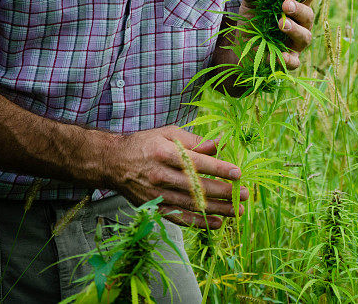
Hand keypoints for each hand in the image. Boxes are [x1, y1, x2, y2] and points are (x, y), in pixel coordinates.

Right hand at [107, 126, 247, 228]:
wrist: (112, 162)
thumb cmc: (145, 144)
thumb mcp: (168, 133)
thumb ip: (195, 140)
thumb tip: (220, 143)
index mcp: (166, 153)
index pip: (197, 163)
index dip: (219, 168)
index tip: (238, 173)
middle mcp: (161, 175)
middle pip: (198, 186)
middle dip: (224, 192)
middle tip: (245, 195)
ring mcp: (157, 194)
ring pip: (192, 204)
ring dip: (217, 210)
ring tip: (238, 211)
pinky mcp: (154, 207)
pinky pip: (180, 218)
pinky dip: (199, 223)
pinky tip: (217, 224)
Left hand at [238, 0, 317, 69]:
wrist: (241, 50)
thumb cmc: (252, 23)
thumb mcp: (249, 6)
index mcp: (295, 9)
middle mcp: (300, 25)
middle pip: (308, 15)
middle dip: (299, 9)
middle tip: (285, 4)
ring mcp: (296, 44)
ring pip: (305, 36)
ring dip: (295, 29)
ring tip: (281, 24)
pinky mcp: (289, 61)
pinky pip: (294, 62)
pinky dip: (289, 59)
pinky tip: (282, 55)